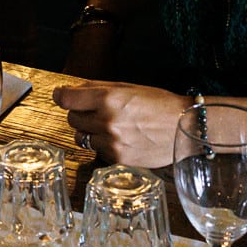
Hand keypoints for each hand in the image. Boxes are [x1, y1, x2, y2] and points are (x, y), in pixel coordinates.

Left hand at [51, 80, 190, 167]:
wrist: (184, 127)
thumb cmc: (158, 103)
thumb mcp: (127, 87)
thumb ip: (97, 88)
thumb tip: (71, 90)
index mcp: (109, 98)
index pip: (67, 99)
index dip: (61, 95)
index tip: (61, 95)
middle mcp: (107, 121)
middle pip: (72, 118)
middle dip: (79, 113)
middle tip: (95, 110)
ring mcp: (112, 142)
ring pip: (81, 137)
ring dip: (88, 131)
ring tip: (108, 126)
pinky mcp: (119, 159)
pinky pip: (97, 151)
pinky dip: (102, 145)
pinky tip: (119, 138)